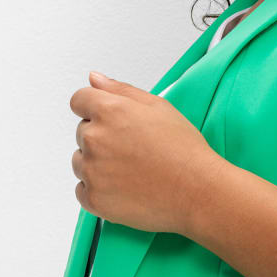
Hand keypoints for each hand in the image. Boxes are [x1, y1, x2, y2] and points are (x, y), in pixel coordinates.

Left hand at [70, 71, 220, 234]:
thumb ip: (120, 89)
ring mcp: (91, 171)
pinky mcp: (93, 198)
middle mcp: (95, 138)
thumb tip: (94, 78)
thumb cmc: (183, 149)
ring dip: (97, 163)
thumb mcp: (158, 106)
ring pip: (80, 161)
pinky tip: (125, 187)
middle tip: (134, 148)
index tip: (110, 120)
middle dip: (102, 137)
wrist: (197, 190)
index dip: (95, 108)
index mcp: (110, 111)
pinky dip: (98, 189)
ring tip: (132, 169)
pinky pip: (82, 189)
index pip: (79, 100)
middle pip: (82, 132)